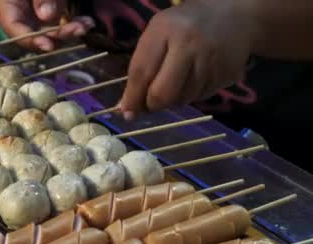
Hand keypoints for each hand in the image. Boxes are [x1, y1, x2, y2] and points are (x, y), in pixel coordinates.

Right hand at [0, 0, 94, 50]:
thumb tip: (47, 15)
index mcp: (6, 2)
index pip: (14, 27)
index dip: (31, 40)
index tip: (49, 45)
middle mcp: (18, 8)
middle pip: (34, 31)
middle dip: (57, 34)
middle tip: (77, 29)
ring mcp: (35, 7)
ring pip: (50, 27)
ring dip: (68, 29)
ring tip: (87, 25)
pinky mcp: (48, 5)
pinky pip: (59, 18)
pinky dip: (71, 21)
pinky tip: (86, 21)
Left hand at [119, 1, 257, 118]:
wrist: (234, 15)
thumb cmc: (185, 25)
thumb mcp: (158, 34)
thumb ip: (141, 67)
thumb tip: (127, 107)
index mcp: (166, 30)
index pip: (142, 72)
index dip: (132, 96)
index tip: (127, 111)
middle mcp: (190, 45)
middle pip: (163, 94)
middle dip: (152, 105)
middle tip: (150, 103)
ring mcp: (212, 62)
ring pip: (181, 100)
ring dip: (173, 99)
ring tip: (178, 79)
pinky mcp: (228, 75)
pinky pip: (200, 97)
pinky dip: (191, 94)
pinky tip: (196, 76)